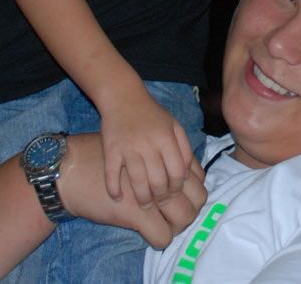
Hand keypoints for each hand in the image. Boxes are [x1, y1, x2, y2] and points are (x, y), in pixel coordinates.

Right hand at [99, 87, 196, 207]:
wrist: (122, 96)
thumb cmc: (151, 114)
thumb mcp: (174, 125)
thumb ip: (185, 148)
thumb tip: (190, 176)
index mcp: (166, 138)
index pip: (177, 172)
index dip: (177, 187)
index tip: (174, 192)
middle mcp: (149, 144)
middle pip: (159, 181)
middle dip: (162, 197)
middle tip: (160, 203)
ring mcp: (129, 147)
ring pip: (138, 182)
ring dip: (143, 198)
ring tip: (145, 205)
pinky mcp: (111, 149)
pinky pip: (112, 174)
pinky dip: (114, 189)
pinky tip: (118, 198)